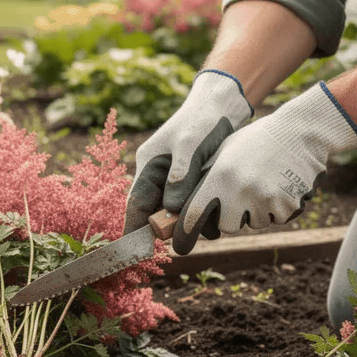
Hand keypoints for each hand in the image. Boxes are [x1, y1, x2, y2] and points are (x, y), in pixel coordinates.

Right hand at [125, 70, 252, 234]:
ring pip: (172, 209)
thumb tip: (171, 210)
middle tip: (178, 246)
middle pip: (153, 210)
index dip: (135, 228)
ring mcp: (173, 176)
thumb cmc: (203, 120)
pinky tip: (213, 222)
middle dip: (164, 229)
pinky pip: (188, 203)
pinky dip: (197, 213)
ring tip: (203, 233)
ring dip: (184, 222)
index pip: (136, 202)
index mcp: (148, 164)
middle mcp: (157, 173)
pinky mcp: (189, 178)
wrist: (222, 104)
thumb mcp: (190, 146)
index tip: (136, 252)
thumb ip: (181, 177)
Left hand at [172, 82, 356, 253]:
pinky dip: (278, 208)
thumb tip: (182, 208)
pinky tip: (281, 185)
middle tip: (243, 193)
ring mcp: (264, 200)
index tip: (180, 247)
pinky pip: (276, 219)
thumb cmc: (256, 142)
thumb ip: (205, 178)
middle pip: (227, 226)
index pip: (194, 214)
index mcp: (219, 175)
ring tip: (265, 182)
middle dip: (232, 217)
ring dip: (257, 211)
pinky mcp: (287, 206)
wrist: (299, 133)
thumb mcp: (224, 152)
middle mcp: (239, 190)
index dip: (185, 233)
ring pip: (254, 224)